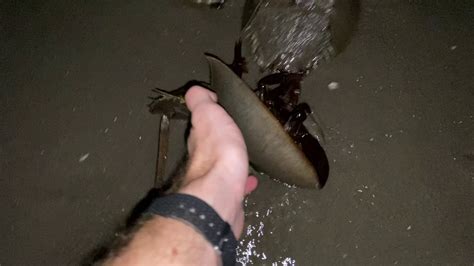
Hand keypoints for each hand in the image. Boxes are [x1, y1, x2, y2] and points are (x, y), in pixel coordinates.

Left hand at [178, 86, 257, 237]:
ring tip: (245, 157)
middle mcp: (202, 162)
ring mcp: (215, 182)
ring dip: (232, 162)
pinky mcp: (228, 198)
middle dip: (220, 142)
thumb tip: (196, 91)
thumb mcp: (208, 114)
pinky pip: (237, 187)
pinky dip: (243, 183)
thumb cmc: (217, 152)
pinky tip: (251, 182)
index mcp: (198, 140)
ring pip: (223, 168)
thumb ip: (201, 102)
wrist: (222, 194)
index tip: (220, 114)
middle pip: (211, 148)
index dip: (208, 119)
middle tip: (234, 135)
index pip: (200, 126)